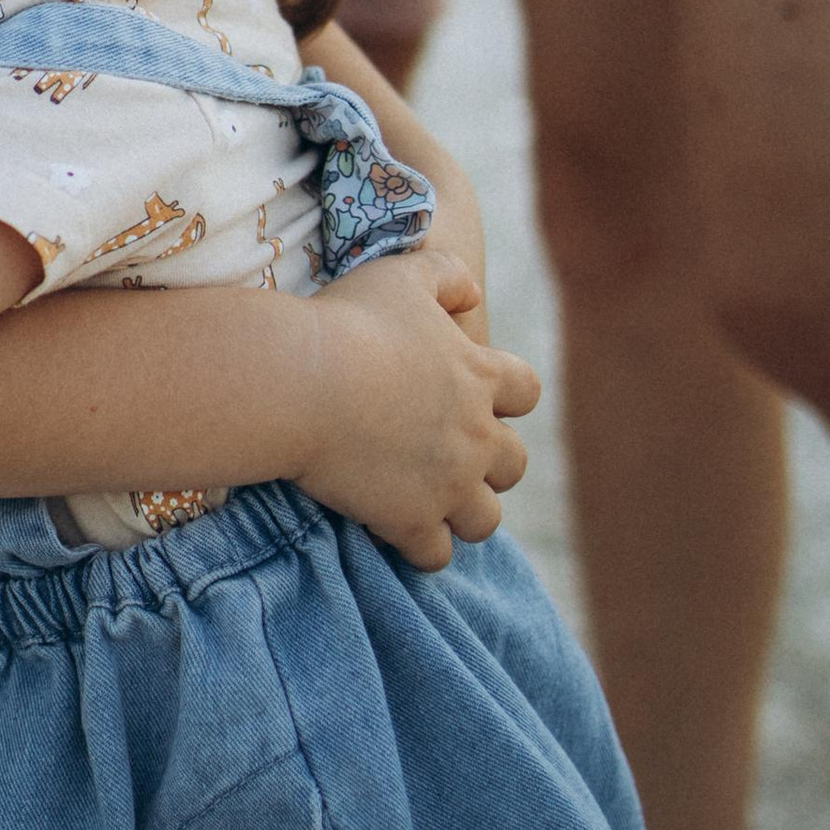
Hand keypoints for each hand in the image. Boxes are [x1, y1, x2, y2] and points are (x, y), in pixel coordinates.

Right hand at [294, 248, 537, 571]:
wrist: (302, 382)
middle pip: (513, 465)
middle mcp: (476, 434)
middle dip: (488, 464)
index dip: (506, 397)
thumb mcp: (402, 274)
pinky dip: (421, 548)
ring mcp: (448, 483)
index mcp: (479, 376)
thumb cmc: (348, 321)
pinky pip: (435, 554)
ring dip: (464, 513)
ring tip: (431, 504)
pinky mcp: (411, 520)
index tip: (474, 398)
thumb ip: (447, 276)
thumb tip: (473, 293)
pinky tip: (395, 532)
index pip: (527, 392)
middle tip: (448, 457)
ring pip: (485, 520)